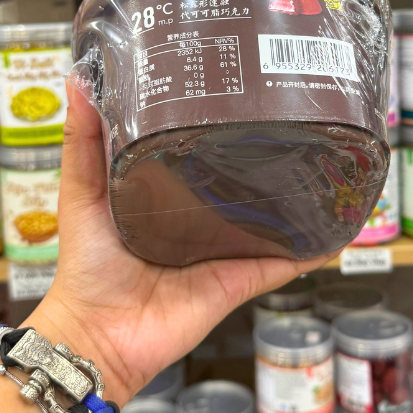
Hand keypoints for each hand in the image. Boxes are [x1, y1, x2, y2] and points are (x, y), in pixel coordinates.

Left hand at [27, 83, 333, 406]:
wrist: (98, 333)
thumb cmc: (87, 264)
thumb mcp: (82, 191)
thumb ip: (84, 140)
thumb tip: (77, 78)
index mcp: (165, 197)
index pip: (197, 156)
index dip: (215, 129)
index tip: (236, 96)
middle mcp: (198, 222)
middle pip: (238, 187)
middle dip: (263, 162)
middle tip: (290, 122)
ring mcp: (222, 252)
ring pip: (268, 223)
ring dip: (295, 204)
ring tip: (323, 167)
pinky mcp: (238, 279)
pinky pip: (281, 264)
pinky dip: (310, 251)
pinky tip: (335, 230)